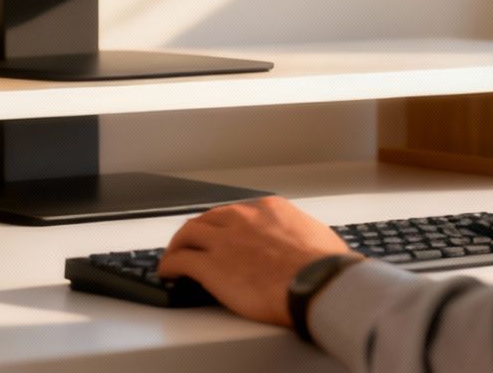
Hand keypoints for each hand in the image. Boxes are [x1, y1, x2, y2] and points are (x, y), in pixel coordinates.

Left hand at [157, 196, 352, 326]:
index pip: (237, 211)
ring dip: (178, 245)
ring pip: (188, 234)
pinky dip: (169, 266)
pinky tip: (168, 273)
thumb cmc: (325, 267)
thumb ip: (305, 235)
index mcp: (269, 209)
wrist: (317, 284)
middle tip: (193, 243)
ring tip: (174, 256)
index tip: (224, 234)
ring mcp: (224, 241)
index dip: (227, 225)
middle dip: (199, 231)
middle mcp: (243, 218)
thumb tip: (312, 245)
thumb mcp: (320, 237)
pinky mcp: (210, 266)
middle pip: (208, 218)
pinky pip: (180, 261)